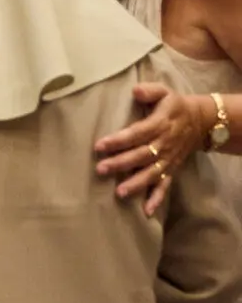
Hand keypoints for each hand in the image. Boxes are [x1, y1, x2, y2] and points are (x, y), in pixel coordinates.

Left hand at [94, 84, 211, 215]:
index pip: (136, 134)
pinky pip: (165, 186)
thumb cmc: (175, 106)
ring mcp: (168, 159)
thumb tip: (135, 90)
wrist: (201, 121)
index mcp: (159, 124)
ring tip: (120, 192)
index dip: (118, 140)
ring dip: (136, 184)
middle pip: (140, 156)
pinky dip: (157, 198)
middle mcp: (163, 144)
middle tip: (101, 169)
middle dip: (120, 163)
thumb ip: (149, 91)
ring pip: (151, 173)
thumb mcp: (165, 92)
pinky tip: (146, 211)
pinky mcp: (171, 169)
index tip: (99, 145)